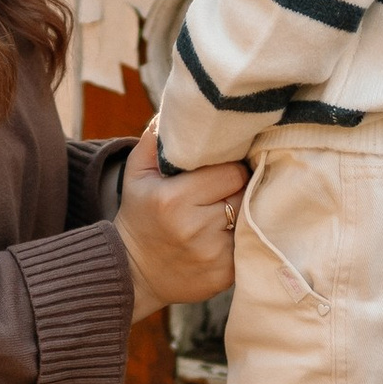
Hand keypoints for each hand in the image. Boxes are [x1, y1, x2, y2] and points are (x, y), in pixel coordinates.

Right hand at [114, 128, 245, 321]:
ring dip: (242, 212)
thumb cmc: (139, 215)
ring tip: (225, 210)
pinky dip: (241, 237)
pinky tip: (224, 235)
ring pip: (249, 219)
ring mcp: (212, 255)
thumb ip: (156, 138)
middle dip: (238, 189)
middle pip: (244, 194)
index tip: (223, 169)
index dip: (230, 167)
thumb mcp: (136, 174)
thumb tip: (179, 108)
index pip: (231, 172)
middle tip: (225, 189)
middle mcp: (195, 228)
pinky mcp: (225, 275)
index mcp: (173, 199)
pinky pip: (248, 245)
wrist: (133, 273)